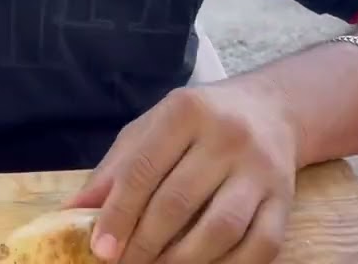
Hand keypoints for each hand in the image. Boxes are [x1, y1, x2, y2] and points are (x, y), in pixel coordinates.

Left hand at [65, 82, 298, 263]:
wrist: (270, 109)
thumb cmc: (197, 123)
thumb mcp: (151, 130)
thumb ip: (115, 169)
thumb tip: (72, 211)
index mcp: (185, 112)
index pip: (143, 170)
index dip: (118, 214)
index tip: (100, 249)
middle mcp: (227, 136)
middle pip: (178, 202)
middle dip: (144, 244)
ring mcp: (261, 169)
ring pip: (220, 229)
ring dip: (182, 261)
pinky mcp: (284, 200)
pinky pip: (260, 246)